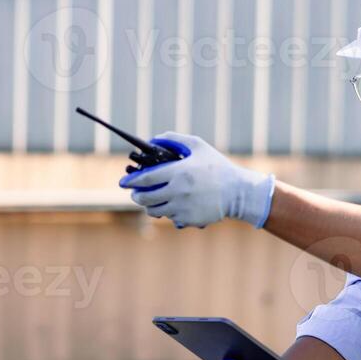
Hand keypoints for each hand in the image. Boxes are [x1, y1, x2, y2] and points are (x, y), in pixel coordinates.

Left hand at [118, 132, 274, 228]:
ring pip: (155, 210)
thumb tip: (154, 139)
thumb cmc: (217, 167)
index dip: (131, 181)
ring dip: (150, 205)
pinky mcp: (188, 220)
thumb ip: (174, 139)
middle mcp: (178, 192)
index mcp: (178, 172)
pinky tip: (173, 205)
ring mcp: (182, 208)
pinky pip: (170, 218)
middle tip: (136, 193)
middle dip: (136, 195)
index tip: (123, 182)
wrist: (237, 192)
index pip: (145, 179)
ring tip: (153, 200)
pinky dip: (168, 212)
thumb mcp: (198, 146)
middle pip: (145, 198)